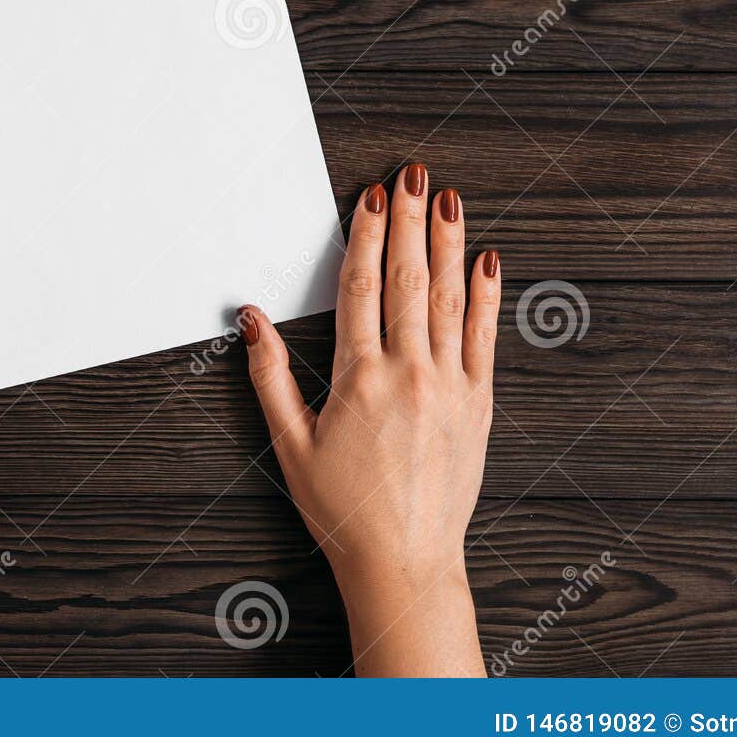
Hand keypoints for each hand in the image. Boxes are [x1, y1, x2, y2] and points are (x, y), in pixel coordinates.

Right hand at [238, 164, 499, 676]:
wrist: (405, 561)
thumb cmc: (344, 510)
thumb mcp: (290, 444)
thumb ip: (269, 375)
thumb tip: (250, 320)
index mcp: (359, 378)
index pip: (361, 286)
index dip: (366, 234)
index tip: (370, 197)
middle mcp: (409, 373)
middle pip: (408, 278)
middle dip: (410, 220)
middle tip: (413, 175)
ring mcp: (450, 386)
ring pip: (450, 297)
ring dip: (449, 243)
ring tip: (449, 200)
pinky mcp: (479, 404)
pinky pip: (484, 337)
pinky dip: (486, 296)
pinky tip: (486, 262)